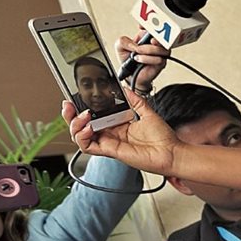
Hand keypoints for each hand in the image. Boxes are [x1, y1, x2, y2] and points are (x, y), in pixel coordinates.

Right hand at [63, 86, 178, 173]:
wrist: (172, 152)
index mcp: (117, 125)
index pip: (92, 117)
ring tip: (83, 116)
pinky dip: (83, 136)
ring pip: (80, 137)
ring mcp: (109, 143)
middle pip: (81, 127)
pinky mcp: (111, 151)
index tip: (76, 97)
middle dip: (70, 115)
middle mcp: (110, 134)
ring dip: (76, 125)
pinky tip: (88, 127)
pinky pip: (88, 147)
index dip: (81, 109)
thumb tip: (123, 87)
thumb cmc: (163, 138)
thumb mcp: (146, 112)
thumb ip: (134, 99)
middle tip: (68, 105)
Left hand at [116, 33, 169, 93]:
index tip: (142, 27)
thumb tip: (135, 44)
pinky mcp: (161, 63)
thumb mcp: (119, 47)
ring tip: (138, 54)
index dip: (149, 24)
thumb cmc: (128, 61)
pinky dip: (148, 59)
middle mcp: (154, 44)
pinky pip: (159, 59)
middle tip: (146, 42)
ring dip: (148, 50)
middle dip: (154, 38)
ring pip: (161, 48)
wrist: (131, 76)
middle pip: (161, 36)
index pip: (151, 27)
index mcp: (145, 37)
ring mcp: (159, 54)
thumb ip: (123, 40)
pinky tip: (140, 60)